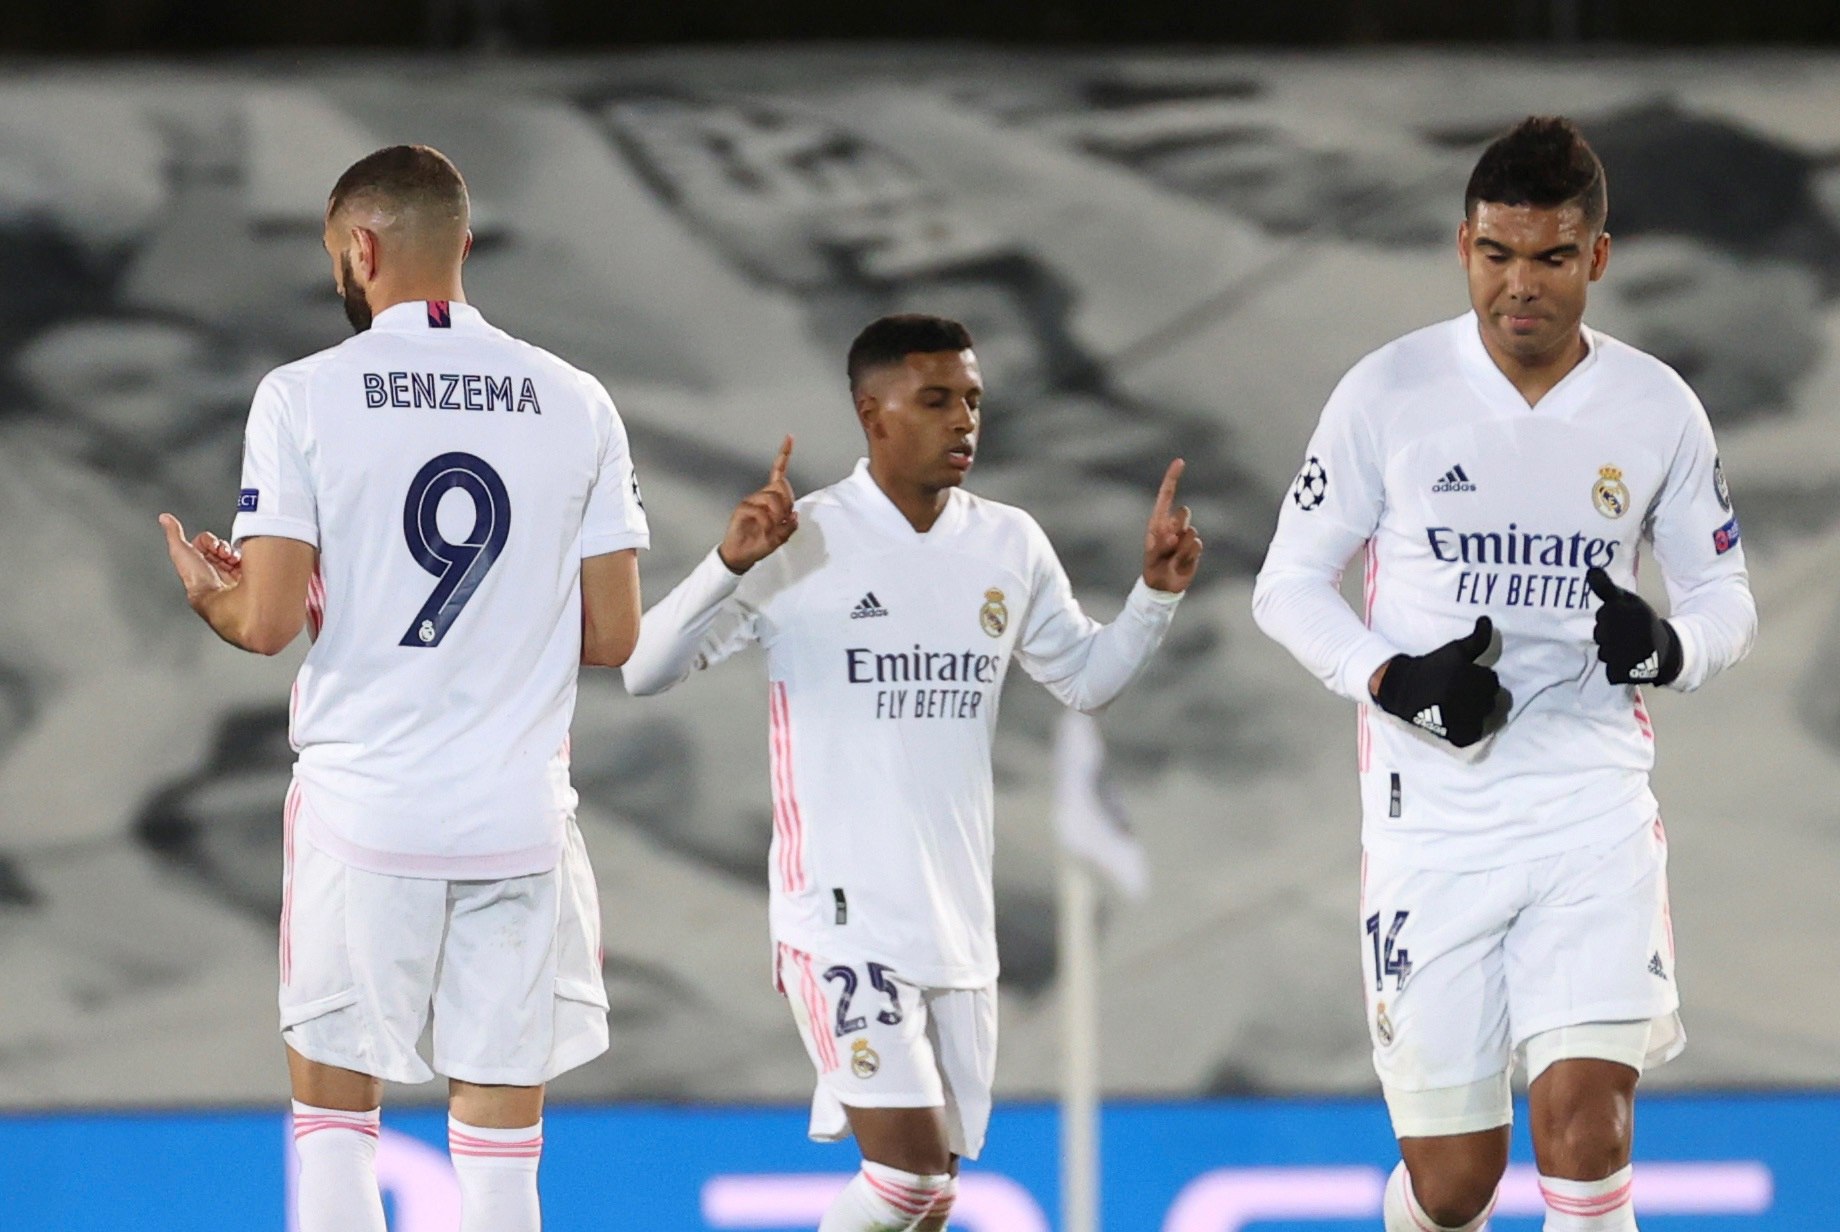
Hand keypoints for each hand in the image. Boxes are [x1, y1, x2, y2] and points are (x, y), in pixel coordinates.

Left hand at [159, 514, 238, 606]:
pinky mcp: (241, 578)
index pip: (207, 543)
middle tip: (222, 553)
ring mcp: (227, 574)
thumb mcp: (180, 550)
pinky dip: (244, 559)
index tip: (213, 547)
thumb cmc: (196, 578)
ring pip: (234, 553)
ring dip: (233, 553)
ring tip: (232, 560)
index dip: (211, 541)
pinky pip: (246, 562)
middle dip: (223, 547)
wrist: (215, 593)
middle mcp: (211, 568)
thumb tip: (164, 517)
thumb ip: (174, 534)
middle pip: (221, 547)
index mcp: (197, 562)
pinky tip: (240, 563)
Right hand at [717, 435, 797, 573]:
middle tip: (783, 521)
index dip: (784, 455)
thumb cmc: (759, 543)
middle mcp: (760, 495)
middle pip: (782, 486)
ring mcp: (751, 500)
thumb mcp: (781, 538)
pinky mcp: (742, 508)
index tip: (790, 437)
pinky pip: (761, 511)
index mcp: (771, 498)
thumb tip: (795, 515)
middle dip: (787, 503)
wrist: (741, 556)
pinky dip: (767, 523)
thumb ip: (790, 526)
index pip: (778, 472)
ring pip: (773, 499)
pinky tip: (764, 530)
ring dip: (778, 516)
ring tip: (772, 528)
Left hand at [1142, 459, 1203, 592]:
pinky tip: (1181, 563)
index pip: (1167, 495)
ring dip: (1181, 547)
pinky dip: (1188, 556)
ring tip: (1172, 558)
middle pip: (1183, 513)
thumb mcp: (1152, 555)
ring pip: (1191, 532)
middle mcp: (1173, 525)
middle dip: (1177, 526)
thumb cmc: (1154, 566)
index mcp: (1159, 521)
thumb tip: (1175, 533)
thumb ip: (1161, 543)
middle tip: (1168, 543)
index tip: (1180, 461)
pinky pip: (1197, 545)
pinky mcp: (1195, 548)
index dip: (1172, 478)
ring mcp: (1186, 535)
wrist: (1164, 586)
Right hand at [1371, 616, 1510, 747]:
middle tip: (1461, 690)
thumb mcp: (1455, 650)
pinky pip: (1476, 732)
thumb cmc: (1431, 666)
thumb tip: (1488, 620)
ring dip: (1477, 709)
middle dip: (1480, 692)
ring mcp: (1466, 719)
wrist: (1402, 689)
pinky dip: (1470, 728)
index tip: (1464, 676)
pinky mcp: (1458, 735)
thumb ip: (1477, 638)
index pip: (1491, 679)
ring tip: (1459, 704)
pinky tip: (1458, 719)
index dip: (1479, 676)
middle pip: (1491, 697)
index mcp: (1473, 678)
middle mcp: (1471, 700)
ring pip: (1486, 714)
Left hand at [1586, 566, 1681, 684]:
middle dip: (1609, 633)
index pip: (1602, 615)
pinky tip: (1628, 660)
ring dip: (1612, 649)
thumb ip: (1606, 588)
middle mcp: (1621, 631)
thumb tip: (1590, 571)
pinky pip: (1609, 668)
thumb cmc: (1644, 623)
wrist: (1668, 650)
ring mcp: (1621, 652)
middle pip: (1599, 633)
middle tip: (1628, 633)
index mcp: (1624, 611)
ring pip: (1603, 650)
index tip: (1624, 618)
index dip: (1610, 616)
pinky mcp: (1622, 670)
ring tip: (1630, 647)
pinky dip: (1617, 665)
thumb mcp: (1628, 600)